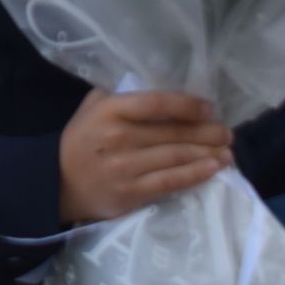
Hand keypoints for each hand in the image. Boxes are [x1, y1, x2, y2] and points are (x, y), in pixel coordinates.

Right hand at [58, 88, 231, 224]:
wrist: (56, 182)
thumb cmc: (80, 141)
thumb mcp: (91, 108)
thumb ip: (118, 97)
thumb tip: (154, 93)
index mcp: (110, 110)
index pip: (155, 103)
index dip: (186, 105)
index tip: (208, 108)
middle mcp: (119, 136)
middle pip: (173, 132)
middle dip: (206, 132)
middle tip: (226, 132)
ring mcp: (126, 166)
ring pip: (177, 156)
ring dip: (208, 153)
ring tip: (228, 151)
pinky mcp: (132, 191)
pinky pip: (171, 181)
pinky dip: (196, 174)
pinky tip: (214, 169)